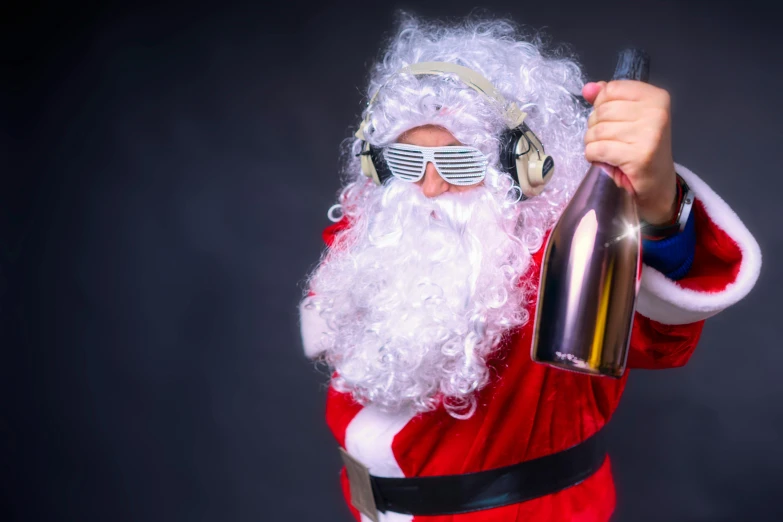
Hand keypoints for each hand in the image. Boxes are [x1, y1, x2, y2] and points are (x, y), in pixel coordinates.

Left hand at [582, 80, 677, 224]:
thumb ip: (607, 100)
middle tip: (610, 141)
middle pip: (602, 111)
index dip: (601, 106)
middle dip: (596, 127)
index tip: (613, 121)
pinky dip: (593, 157)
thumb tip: (588, 88)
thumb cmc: (640, 149)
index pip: (611, 89)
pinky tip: (606, 160)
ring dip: (593, 143)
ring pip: (597, 131)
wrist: (657, 184)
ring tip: (608, 151)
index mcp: (656, 97)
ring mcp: (649, 134)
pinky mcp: (638, 156)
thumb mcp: (627, 118)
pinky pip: (597, 149)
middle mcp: (656, 112)